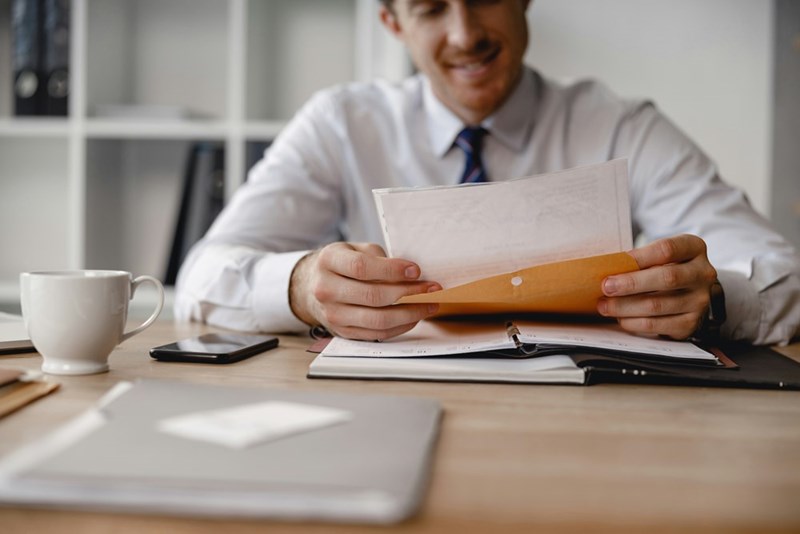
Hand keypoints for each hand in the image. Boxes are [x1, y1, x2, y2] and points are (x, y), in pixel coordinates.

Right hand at [289, 242, 440, 340]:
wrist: (313, 285)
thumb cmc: (342, 264)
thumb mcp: (355, 249)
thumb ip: (378, 257)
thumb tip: (411, 274)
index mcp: (328, 261)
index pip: (362, 268)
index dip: (392, 270)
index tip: (416, 270)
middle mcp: (325, 289)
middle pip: (372, 296)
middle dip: (408, 293)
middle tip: (431, 288)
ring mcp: (332, 314)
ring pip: (377, 320)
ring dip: (409, 314)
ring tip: (429, 305)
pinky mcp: (342, 332)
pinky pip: (376, 334)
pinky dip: (400, 326)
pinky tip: (414, 316)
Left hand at [597, 234, 716, 339]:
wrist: (687, 292)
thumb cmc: (664, 268)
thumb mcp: (658, 256)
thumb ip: (639, 259)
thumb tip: (606, 269)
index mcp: (694, 248)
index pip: (667, 250)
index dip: (639, 257)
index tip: (614, 263)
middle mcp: (703, 274)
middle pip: (666, 278)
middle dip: (631, 283)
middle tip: (606, 287)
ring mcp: (699, 300)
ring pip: (658, 305)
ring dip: (625, 306)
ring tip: (604, 305)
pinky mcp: (690, 323)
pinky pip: (657, 325)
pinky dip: (633, 322)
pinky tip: (619, 317)